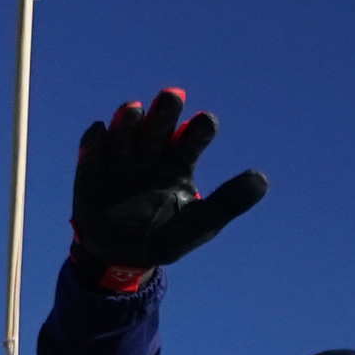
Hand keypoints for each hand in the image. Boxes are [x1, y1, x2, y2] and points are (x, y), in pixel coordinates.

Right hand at [71, 87, 268, 269]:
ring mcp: (121, 160)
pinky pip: (92, 148)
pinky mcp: (92, 170)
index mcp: (178, 163)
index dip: (199, 129)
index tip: (206, 123)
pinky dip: (94, 140)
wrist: (120, 259)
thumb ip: (229, 202)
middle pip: (160, 125)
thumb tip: (262, 179)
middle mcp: (151, 155)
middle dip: (165, 110)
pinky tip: (101, 133)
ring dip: (130, 120)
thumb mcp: (200, 223)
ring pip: (126, 131)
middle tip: (173, 96)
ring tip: (135, 110)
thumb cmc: (164, 238)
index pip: (192, 138)